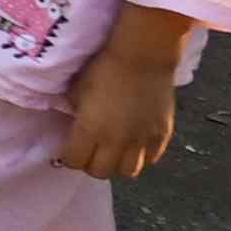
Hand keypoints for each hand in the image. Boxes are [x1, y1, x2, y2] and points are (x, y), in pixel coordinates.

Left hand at [56, 34, 177, 181]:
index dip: (70, 157)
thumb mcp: (76, 90)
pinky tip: (135, 146)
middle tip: (90, 152)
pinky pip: (151, 160)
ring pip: (128, 172)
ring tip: (113, 153)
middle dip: (91, 165)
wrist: (142, 58)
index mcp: (90, 130)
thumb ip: (75, 112)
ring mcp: (141, 142)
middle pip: (101, 172)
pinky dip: (141, 157)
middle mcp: (116, 142)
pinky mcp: (161, 136)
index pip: (75, 161)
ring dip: (117, 165)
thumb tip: (75, 125)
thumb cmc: (103, 68)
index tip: (69, 150)